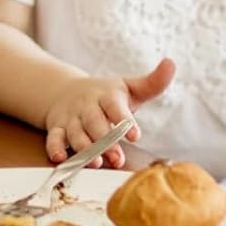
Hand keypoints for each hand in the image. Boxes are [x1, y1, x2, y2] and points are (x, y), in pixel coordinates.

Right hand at [43, 59, 175, 165]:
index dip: (124, 120)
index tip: (134, 135)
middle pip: (95, 122)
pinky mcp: (57, 127)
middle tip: (117, 158)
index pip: (115, 106)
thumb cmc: (107, 95)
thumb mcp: (129, 87)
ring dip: (84, 148)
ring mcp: (71, 117)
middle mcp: (88, 105)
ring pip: (75, 132)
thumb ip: (153, 82)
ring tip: (96, 162)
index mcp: (107, 95)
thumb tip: (171, 63)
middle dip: (105, 141)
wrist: (67, 91)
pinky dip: (54, 147)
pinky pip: (53, 137)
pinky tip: (59, 158)